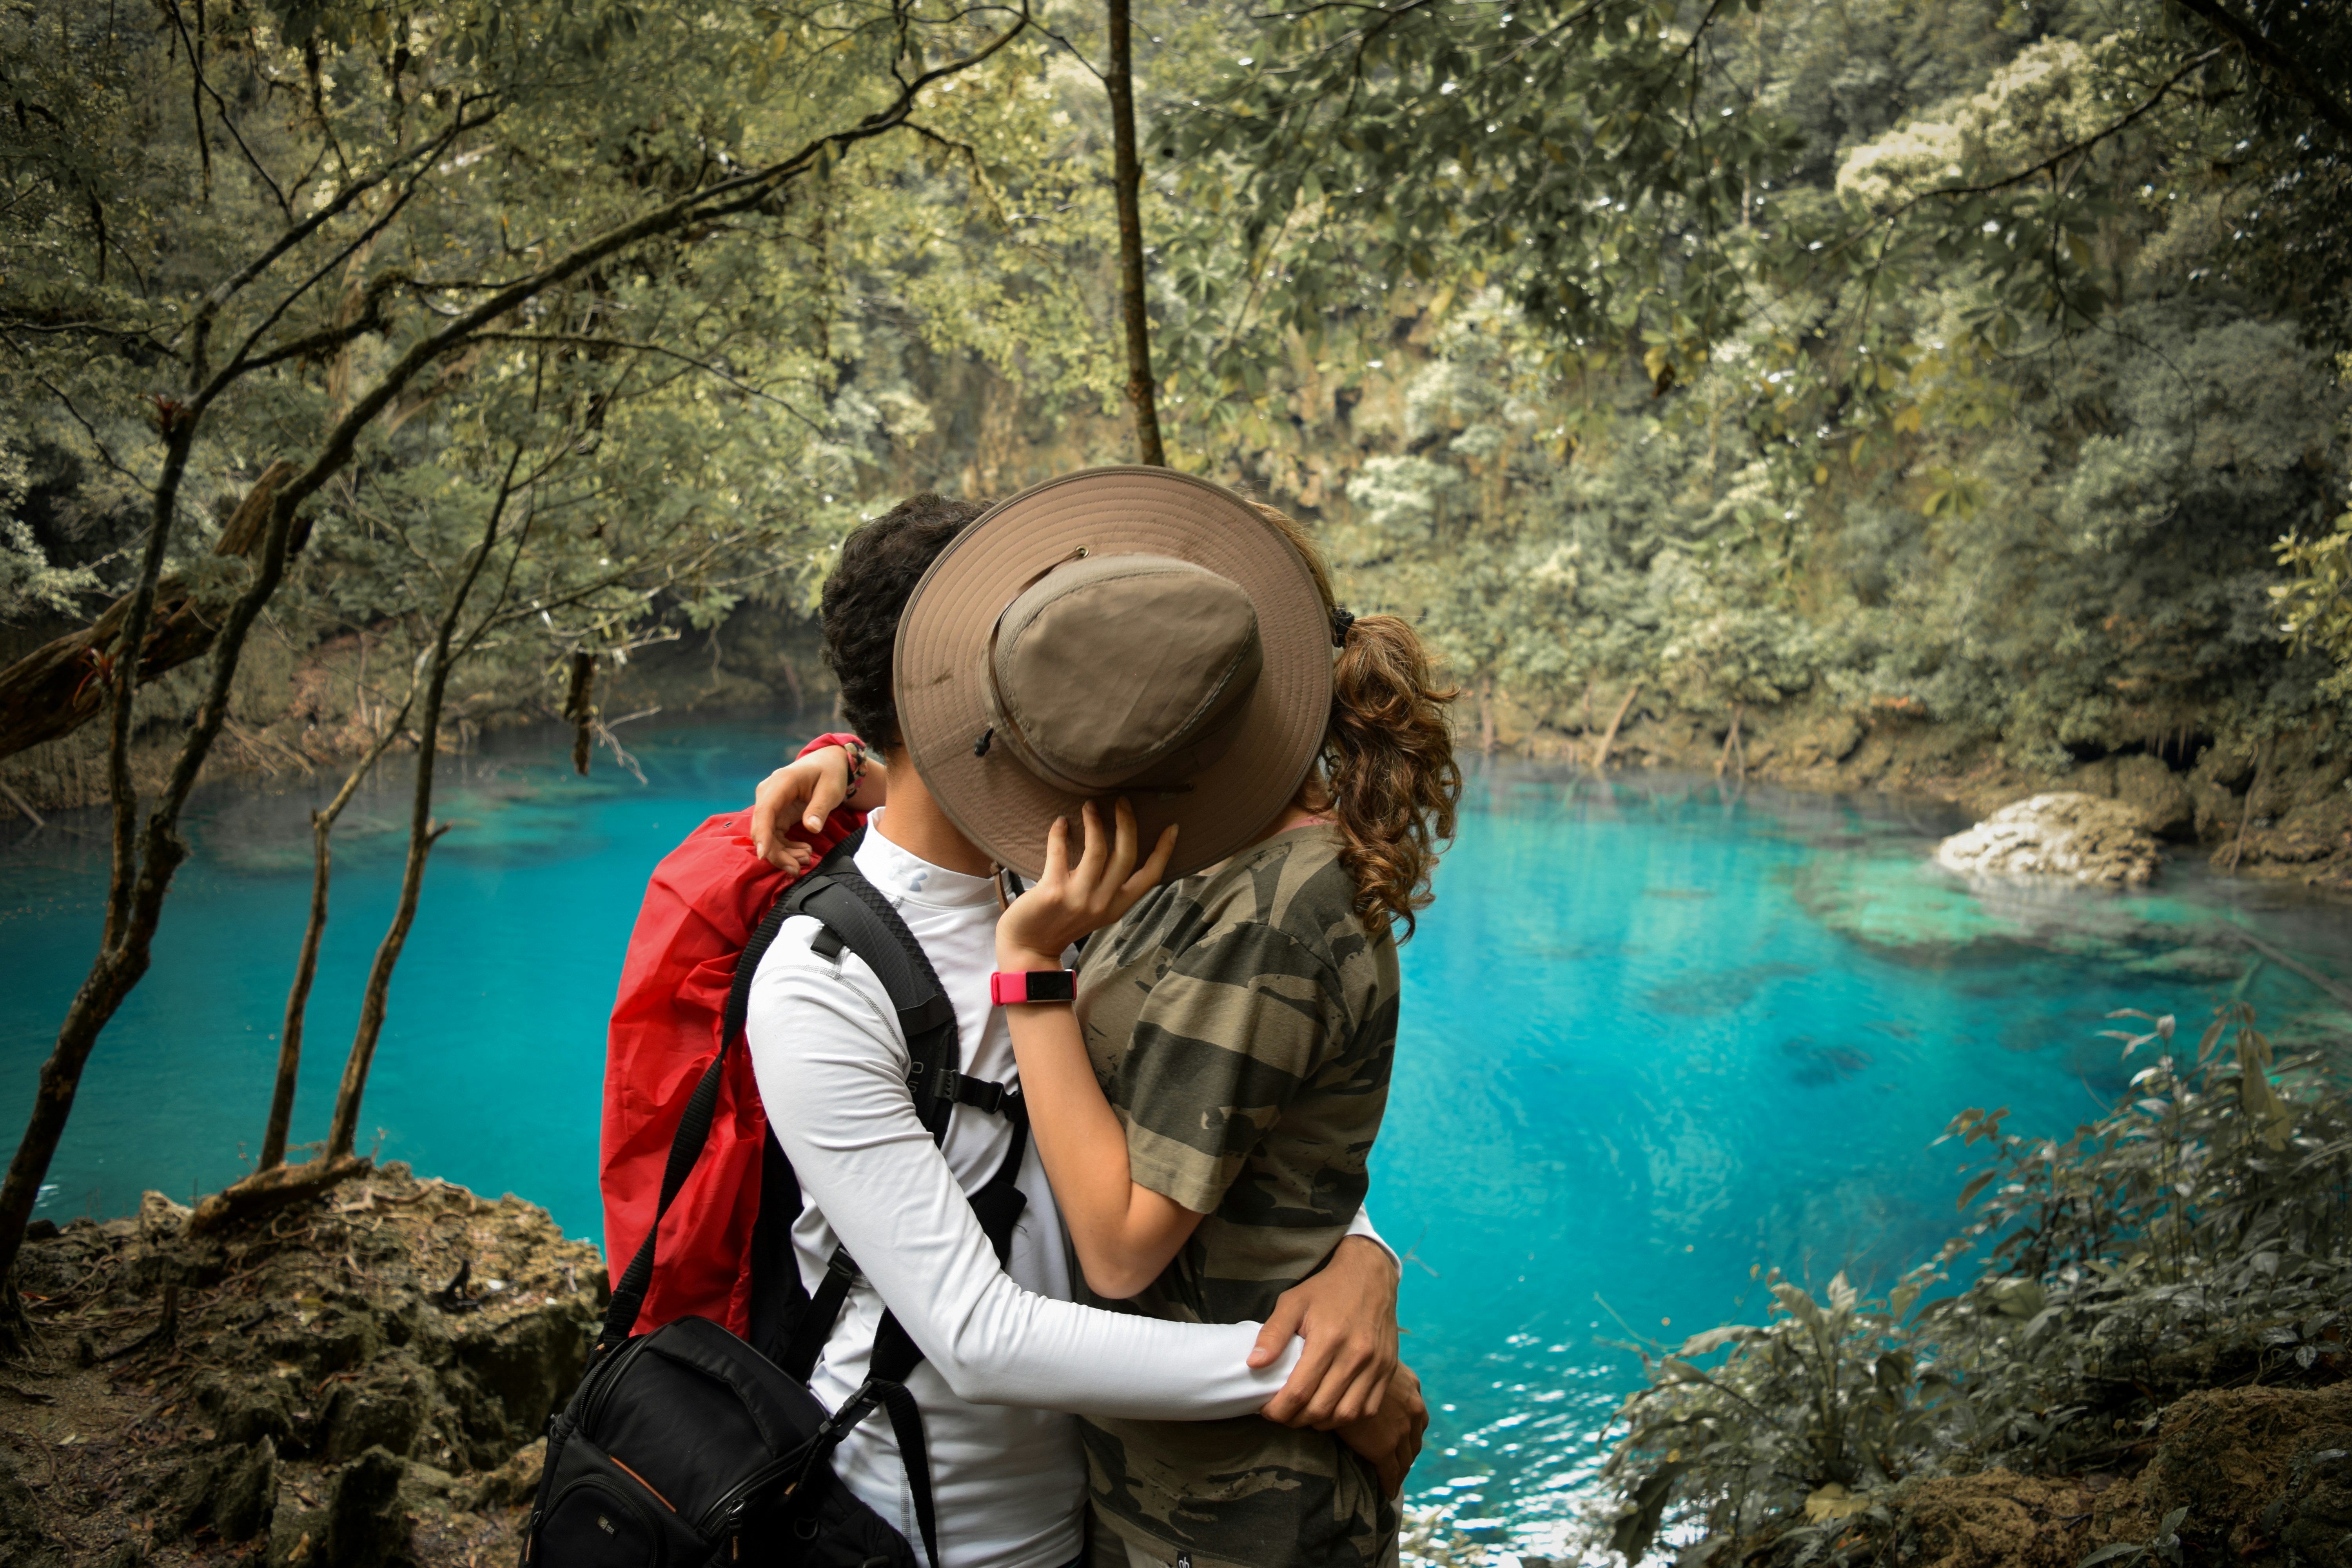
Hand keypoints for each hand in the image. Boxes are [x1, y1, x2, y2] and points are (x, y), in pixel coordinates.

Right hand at [750, 747, 854, 871]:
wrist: (828, 763)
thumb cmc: (829, 773)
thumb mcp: (831, 789)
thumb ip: (819, 808)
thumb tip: (811, 828)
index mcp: (781, 782)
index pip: (765, 811)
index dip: (762, 834)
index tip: (763, 855)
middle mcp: (769, 793)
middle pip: (763, 827)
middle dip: (776, 852)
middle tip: (797, 869)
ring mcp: (770, 804)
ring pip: (768, 835)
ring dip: (783, 853)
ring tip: (806, 860)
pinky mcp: (776, 813)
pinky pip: (776, 835)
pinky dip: (787, 847)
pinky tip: (804, 852)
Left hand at [994, 799, 1176, 969]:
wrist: (1029, 948)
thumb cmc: (1060, 923)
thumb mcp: (1094, 910)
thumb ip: (1107, 886)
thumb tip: (1116, 847)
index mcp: (1117, 907)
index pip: (1150, 876)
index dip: (1164, 851)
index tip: (1172, 827)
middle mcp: (1103, 903)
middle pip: (1126, 855)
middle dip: (1127, 823)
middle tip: (1121, 801)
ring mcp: (1079, 898)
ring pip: (1097, 850)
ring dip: (1095, 822)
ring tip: (1089, 805)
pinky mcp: (1053, 891)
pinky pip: (1059, 852)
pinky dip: (1059, 833)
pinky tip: (1061, 822)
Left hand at [1253, 1235, 1400, 1428]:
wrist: (1369, 1275)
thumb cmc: (1325, 1290)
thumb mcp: (1292, 1302)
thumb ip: (1272, 1334)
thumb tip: (1253, 1364)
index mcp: (1329, 1338)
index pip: (1299, 1391)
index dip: (1279, 1410)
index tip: (1266, 1411)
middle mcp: (1356, 1355)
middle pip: (1322, 1409)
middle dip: (1295, 1419)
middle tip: (1282, 1414)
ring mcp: (1376, 1365)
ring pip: (1346, 1415)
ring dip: (1321, 1422)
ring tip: (1304, 1414)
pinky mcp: (1389, 1369)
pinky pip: (1368, 1409)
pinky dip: (1347, 1417)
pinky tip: (1331, 1409)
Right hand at [1337, 1363, 1426, 1497]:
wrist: (1340, 1373)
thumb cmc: (1349, 1360)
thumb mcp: (1372, 1362)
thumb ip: (1378, 1375)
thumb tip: (1368, 1381)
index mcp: (1412, 1387)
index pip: (1417, 1417)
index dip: (1410, 1432)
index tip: (1403, 1441)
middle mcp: (1413, 1409)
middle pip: (1415, 1439)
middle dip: (1408, 1452)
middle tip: (1398, 1464)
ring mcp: (1402, 1430)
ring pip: (1407, 1458)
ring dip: (1402, 1469)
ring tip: (1393, 1478)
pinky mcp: (1385, 1449)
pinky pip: (1391, 1472)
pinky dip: (1390, 1484)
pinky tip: (1387, 1491)